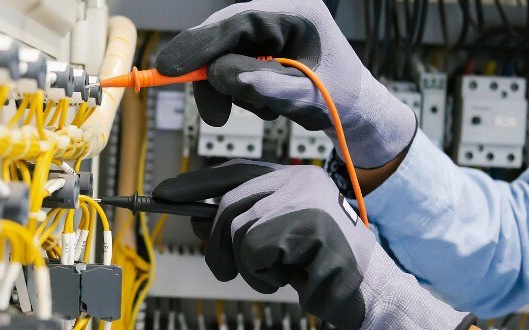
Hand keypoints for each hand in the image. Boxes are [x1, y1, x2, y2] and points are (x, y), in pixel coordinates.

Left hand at [152, 160, 474, 329]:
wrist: (372, 293)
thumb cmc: (321, 268)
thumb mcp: (274, 243)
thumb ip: (241, 226)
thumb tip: (194, 217)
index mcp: (294, 178)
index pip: (234, 172)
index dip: (194, 183)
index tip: (161, 194)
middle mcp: (301, 180)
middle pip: (229, 205)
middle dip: (215, 243)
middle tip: (223, 270)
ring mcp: (308, 201)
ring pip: (238, 230)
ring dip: (247, 266)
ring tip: (277, 275)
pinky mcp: (311, 227)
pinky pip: (255, 250)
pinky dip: (262, 274)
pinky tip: (291, 278)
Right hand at [155, 0, 415, 167]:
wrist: (359, 117)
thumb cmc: (345, 101)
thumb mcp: (308, 95)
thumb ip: (268, 84)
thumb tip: (224, 75)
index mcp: (297, 12)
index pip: (236, 22)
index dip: (198, 44)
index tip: (169, 68)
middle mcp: (279, 17)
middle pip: (223, 38)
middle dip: (214, 78)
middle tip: (215, 116)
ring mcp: (269, 35)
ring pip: (224, 57)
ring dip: (233, 90)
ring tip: (266, 111)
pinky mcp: (262, 53)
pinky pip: (232, 69)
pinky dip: (240, 92)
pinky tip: (267, 105)